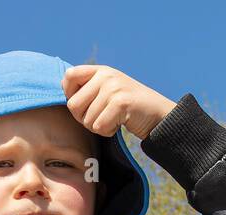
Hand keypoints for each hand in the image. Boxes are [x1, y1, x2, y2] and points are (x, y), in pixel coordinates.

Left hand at [61, 65, 175, 140]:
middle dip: (84, 119)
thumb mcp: (109, 91)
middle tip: (100, 118)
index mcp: (100, 71)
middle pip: (73, 105)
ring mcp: (114, 88)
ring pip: (87, 120)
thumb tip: (66, 99)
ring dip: (99, 127)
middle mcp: (106, 76)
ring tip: (114, 120)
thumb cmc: (130, 108)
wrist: (159, 115)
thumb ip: (89, 90)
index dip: (69, 94)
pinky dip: (107, 132)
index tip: (84, 105)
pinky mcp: (121, 102)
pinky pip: (99, 126)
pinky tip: (119, 125)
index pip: (69, 76)